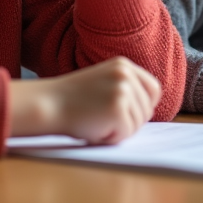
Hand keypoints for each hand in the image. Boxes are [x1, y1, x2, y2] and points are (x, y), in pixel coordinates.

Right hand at [9, 57, 160, 143]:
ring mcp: (123, 90)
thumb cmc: (72, 100)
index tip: (130, 114)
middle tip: (103, 119)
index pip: (153, 89)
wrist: (48, 104)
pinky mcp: (118, 109)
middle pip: (147, 109)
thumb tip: (149, 108)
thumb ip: (125, 87)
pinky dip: (111, 137)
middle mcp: (126, 75)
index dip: (146, 105)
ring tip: (96, 121)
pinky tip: (94, 128)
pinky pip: (127, 133)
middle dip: (130, 121)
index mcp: (124, 65)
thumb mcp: (103, 81)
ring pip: (138, 124)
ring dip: (119, 130)